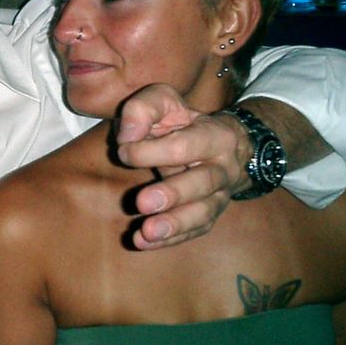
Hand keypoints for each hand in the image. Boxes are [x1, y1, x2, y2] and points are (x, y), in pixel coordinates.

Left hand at [116, 84, 249, 249]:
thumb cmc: (182, 121)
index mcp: (214, 135)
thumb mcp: (164, 101)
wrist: (222, 143)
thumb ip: (143, 108)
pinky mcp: (209, 215)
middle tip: (142, 202)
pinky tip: (145, 242)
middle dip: (172, 193)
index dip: (151, 151)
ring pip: (203, 213)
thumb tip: (128, 136)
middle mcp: (223, 168)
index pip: (184, 146)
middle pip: (201, 183)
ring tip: (146, 232)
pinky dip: (170, 239)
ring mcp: (219, 196)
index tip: (123, 151)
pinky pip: (195, 231)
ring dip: (173, 224)